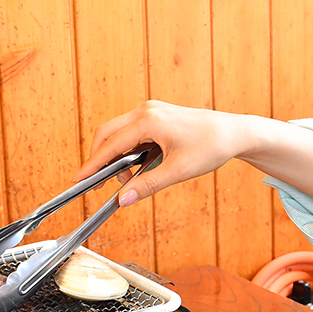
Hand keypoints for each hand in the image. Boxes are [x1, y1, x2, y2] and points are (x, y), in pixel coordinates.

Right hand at [75, 101, 312, 214]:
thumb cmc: (211, 147)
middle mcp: (146, 111)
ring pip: (119, 132)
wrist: (234, 132)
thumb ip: (148, 185)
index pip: (110, 145)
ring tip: (127, 180)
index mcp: (148, 121)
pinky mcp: (158, 115)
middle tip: (98, 184)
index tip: (77, 180)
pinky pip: (132, 131)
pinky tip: (138, 166)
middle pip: (107, 134)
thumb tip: (124, 200)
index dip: (92, 165)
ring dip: (116, 156)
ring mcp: (151, 111)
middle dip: (101, 160)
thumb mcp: (178, 171)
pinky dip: (128, 149)